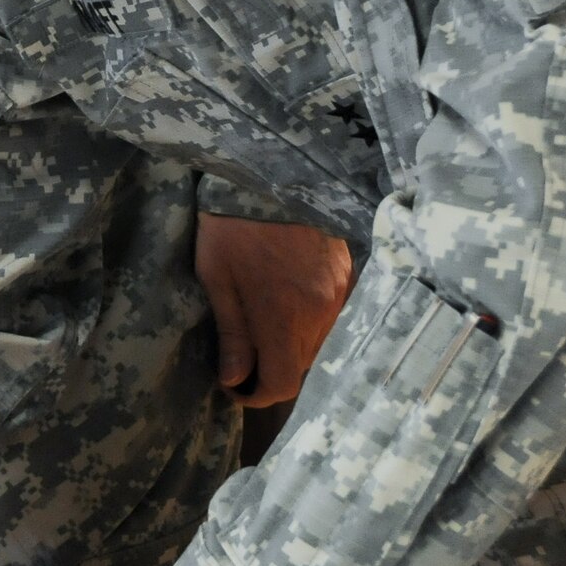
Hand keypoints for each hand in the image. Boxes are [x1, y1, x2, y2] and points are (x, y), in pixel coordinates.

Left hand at [197, 213, 353, 405]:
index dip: (257, 395)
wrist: (267, 170)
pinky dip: (310, 324)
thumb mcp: (216, 278)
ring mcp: (339, 292)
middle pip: (303, 368)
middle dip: (272, 370)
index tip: (234, 385)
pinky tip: (289, 307)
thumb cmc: (231, 223)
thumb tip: (234, 378)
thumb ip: (232, 333)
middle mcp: (320, 312)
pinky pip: (333, 317)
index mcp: (283, 317)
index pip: (283, 384)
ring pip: (320, 344)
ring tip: (264, 329)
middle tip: (243, 357)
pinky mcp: (348, 273)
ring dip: (292, 348)